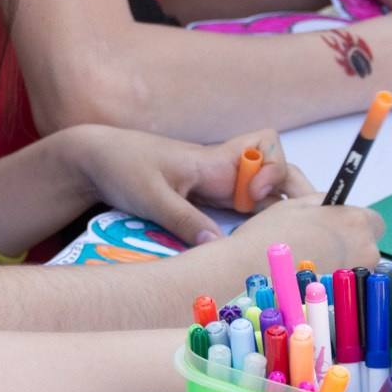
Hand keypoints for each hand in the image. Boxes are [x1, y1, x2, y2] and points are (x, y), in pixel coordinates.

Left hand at [61, 127, 310, 246]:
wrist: (96, 160)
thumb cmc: (122, 167)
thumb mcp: (150, 196)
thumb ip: (183, 219)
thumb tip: (216, 245)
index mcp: (214, 161)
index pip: (267, 146)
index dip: (274, 169)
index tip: (253, 197)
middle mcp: (222, 170)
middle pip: (277, 171)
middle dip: (294, 191)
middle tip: (294, 220)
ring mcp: (217, 184)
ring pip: (265, 192)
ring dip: (277, 209)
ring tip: (282, 235)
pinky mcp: (206, 199)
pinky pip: (244, 207)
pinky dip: (256, 221)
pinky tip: (254, 242)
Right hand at [221, 195, 383, 278]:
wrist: (246, 271)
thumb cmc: (268, 236)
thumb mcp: (296, 204)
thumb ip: (323, 201)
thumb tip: (335, 204)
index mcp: (355, 221)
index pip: (374, 221)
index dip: (355, 223)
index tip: (338, 226)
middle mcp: (365, 249)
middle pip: (367, 245)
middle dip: (349, 244)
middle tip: (319, 245)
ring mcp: (357, 277)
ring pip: (357, 267)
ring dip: (341, 264)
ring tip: (310, 263)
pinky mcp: (346, 298)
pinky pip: (346, 287)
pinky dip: (332, 283)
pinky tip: (309, 280)